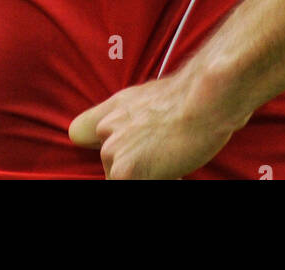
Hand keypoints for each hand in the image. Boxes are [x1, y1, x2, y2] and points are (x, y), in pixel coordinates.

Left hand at [68, 66, 243, 179]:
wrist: (204, 102)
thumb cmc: (191, 101)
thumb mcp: (150, 99)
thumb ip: (131, 117)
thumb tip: (129, 136)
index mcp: (113, 108)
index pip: (80, 132)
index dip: (97, 146)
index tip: (119, 155)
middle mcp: (106, 128)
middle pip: (110, 165)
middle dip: (135, 166)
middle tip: (163, 154)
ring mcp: (112, 151)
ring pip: (120, 177)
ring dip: (145, 176)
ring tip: (169, 159)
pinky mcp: (123, 172)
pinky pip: (129, 186)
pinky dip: (156, 181)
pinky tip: (172, 172)